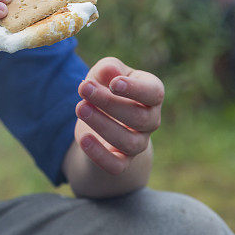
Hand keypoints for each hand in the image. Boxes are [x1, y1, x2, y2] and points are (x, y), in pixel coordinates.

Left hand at [75, 56, 163, 174]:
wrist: (99, 115)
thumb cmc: (106, 87)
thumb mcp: (105, 72)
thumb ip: (108, 68)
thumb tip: (111, 71)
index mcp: (151, 94)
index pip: (154, 93)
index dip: (136, 90)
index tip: (114, 84)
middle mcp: (150, 120)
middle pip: (139, 117)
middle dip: (109, 103)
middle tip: (84, 89)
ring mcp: (139, 142)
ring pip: (129, 142)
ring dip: (103, 125)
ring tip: (80, 108)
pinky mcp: (122, 161)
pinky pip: (117, 166)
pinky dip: (100, 155)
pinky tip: (84, 139)